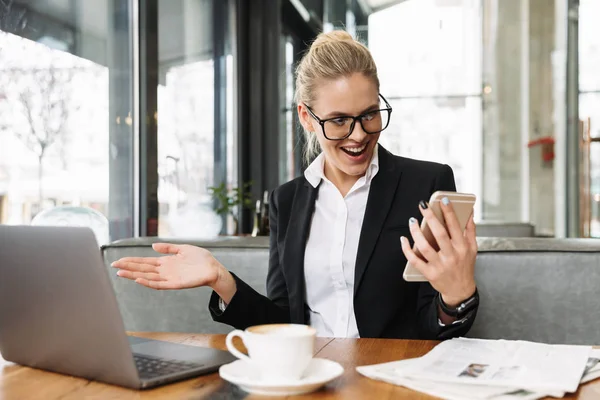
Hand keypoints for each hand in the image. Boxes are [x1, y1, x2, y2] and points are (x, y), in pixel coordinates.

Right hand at [111, 243, 236, 301]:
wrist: (214, 269)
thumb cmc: (201, 260)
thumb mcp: (183, 249)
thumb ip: (168, 248)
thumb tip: (153, 245)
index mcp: (165, 262)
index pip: (144, 262)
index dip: (131, 261)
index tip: (118, 260)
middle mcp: (164, 271)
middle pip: (142, 269)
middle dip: (128, 267)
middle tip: (112, 265)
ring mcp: (169, 278)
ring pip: (147, 277)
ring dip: (134, 275)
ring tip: (121, 273)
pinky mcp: (175, 284)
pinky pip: (159, 284)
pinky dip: (149, 283)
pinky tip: (139, 279)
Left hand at [400, 198, 476, 306]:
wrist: (460, 290)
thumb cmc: (465, 266)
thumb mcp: (473, 248)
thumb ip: (470, 230)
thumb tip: (469, 213)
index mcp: (462, 248)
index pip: (455, 226)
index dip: (449, 212)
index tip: (443, 200)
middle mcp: (451, 256)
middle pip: (439, 234)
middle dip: (430, 218)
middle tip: (423, 206)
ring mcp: (439, 265)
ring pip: (425, 247)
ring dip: (416, 232)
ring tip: (412, 221)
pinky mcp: (429, 273)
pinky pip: (415, 260)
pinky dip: (407, 250)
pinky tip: (404, 239)